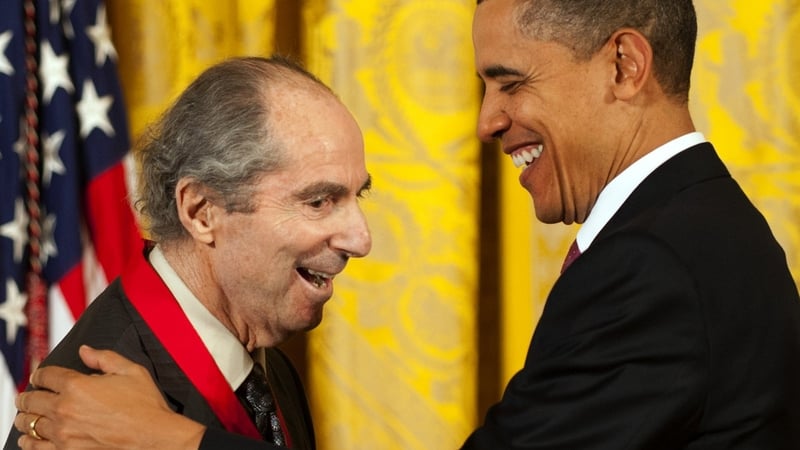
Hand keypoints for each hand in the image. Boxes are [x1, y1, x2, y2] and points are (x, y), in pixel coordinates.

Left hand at [14, 345, 205, 448]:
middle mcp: (65, 409)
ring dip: (24, 417)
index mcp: (78, 385)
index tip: (40, 376)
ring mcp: (63, 433)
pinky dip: (29, 441)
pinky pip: (35, 447)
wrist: (153, 436)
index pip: (46, 376)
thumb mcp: (131, 371)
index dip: (40, 374)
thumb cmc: (146, 406)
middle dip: (27, 396)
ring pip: (28, 423)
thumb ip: (105, 357)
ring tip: (25, 415)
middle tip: (26, 396)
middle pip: (30, 399)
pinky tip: (29, 438)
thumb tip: (85, 350)